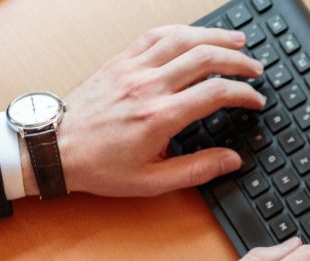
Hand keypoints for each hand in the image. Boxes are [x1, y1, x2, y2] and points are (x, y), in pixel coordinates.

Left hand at [20, 25, 264, 196]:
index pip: (215, 93)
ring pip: (182, 38)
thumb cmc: (99, 167)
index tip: (255, 100)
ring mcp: (133, 69)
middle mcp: (148, 87)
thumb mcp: (151, 181)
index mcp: (160, 117)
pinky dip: (180, 31)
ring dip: (215, 36)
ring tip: (237, 41)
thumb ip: (196, 170)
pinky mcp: (120, 61)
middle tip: (255, 70)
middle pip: (205, 57)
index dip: (244, 94)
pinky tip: (195, 34)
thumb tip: (231, 160)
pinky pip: (154, 35)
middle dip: (238, 60)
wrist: (54, 148)